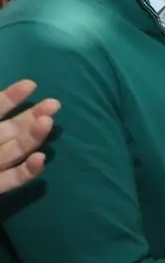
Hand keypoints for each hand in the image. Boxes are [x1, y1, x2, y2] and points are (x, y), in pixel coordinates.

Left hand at [0, 80, 59, 194]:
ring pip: (19, 149)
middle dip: (33, 116)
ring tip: (48, 122)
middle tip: (55, 104)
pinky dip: (29, 169)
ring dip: (35, 136)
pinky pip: (15, 178)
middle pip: (14, 128)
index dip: (11, 97)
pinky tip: (40, 157)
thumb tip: (24, 88)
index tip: (31, 84)